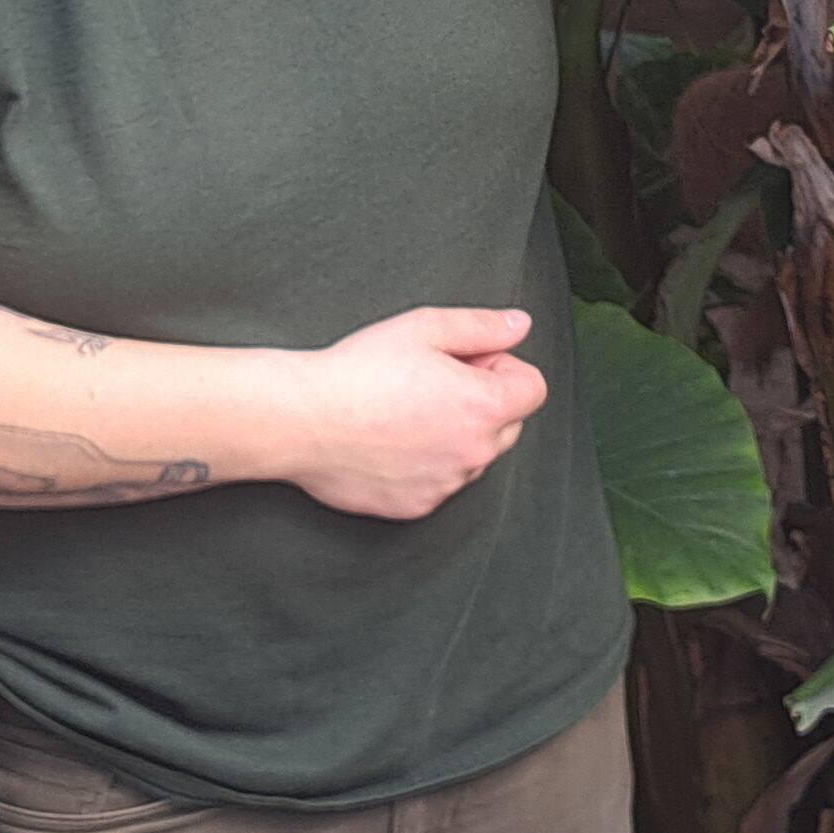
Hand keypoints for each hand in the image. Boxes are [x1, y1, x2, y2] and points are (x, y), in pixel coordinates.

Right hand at [278, 306, 546, 518]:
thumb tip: (519, 325)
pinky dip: (427, 463)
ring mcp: (446, 485)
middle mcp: (473, 453)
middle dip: (483, 400)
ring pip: (473, 455)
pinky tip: (390, 439)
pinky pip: (440, 481)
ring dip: (456, 434)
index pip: (533, 388)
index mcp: (484, 407)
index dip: (502, 367)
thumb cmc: (357, 373)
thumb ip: (483, 326)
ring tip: (404, 410)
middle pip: (508, 424)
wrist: (300, 420)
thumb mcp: (424, 328)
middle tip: (432, 381)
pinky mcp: (417, 507)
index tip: (467, 361)